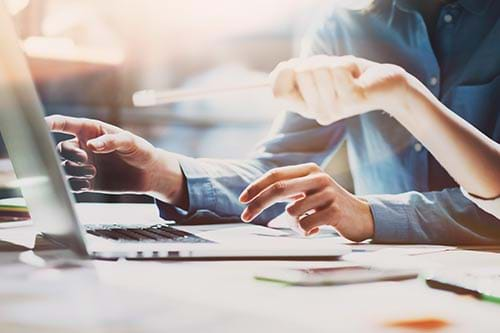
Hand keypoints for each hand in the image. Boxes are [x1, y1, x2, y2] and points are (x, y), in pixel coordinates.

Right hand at [45, 115, 186, 204]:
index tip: (41, 125)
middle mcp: (84, 146)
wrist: (149, 173)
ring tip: (92, 173)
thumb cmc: (141, 151)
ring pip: (64, 167)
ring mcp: (85, 164)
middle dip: (69, 154)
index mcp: (91, 131)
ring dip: (74, 170)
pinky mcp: (88, 181)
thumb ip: (111, 141)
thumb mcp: (130, 142)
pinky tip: (87, 184)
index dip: (50, 123)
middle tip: (85, 159)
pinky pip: (72, 184)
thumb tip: (91, 146)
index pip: (65, 124)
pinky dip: (75, 185)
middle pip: (61, 149)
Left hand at [239, 163, 373, 241]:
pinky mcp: (335, 211)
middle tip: (245, 216)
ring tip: (306, 225)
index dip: (256, 186)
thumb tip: (253, 200)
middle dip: (258, 204)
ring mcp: (328, 193)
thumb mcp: (308, 191)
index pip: (275, 175)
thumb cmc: (327, 205)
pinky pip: (306, 224)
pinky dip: (305, 231)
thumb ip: (286, 190)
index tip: (242, 199)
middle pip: (278, 188)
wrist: (361, 217)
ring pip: (292, 211)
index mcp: (309, 170)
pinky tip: (316, 229)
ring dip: (292, 224)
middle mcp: (318, 177)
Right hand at [270, 55, 409, 124]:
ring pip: (319, 68)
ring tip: (347, 74)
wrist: (385, 84)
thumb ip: (296, 72)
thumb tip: (280, 72)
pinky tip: (357, 75)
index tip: (300, 66)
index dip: (284, 73)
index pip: (278, 93)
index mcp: (306, 108)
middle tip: (334, 71)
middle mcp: (318, 113)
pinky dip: (348, 63)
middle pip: (300, 73)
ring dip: (334, 62)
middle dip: (317, 61)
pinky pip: (337, 69)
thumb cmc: (350, 76)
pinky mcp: (352, 100)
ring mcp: (335, 109)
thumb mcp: (319, 73)